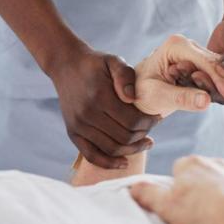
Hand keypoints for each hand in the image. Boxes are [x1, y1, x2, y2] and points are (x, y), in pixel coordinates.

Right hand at [50, 44, 160, 168]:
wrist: (66, 66)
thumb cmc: (95, 64)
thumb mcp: (113, 61)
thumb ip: (126, 76)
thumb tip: (132, 99)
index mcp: (100, 96)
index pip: (132, 120)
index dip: (149, 122)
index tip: (158, 117)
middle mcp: (87, 114)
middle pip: (124, 137)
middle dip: (143, 135)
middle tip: (151, 128)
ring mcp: (78, 126)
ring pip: (112, 148)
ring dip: (132, 149)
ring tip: (145, 143)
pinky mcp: (72, 133)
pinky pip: (92, 155)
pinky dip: (109, 163)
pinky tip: (125, 162)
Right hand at [131, 156, 223, 223]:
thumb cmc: (201, 212)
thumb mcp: (165, 206)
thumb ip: (147, 194)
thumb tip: (133, 186)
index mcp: (190, 163)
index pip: (178, 168)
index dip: (177, 186)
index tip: (179, 202)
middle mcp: (214, 161)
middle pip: (201, 172)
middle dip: (199, 186)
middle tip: (197, 209)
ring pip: (223, 178)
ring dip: (219, 191)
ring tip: (217, 213)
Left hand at [134, 34, 223, 115]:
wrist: (135, 91)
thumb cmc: (140, 93)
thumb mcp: (158, 97)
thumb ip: (181, 98)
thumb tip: (207, 102)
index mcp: (176, 46)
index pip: (205, 62)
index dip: (221, 81)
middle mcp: (186, 44)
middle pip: (216, 63)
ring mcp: (192, 51)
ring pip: (220, 67)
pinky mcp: (197, 60)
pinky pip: (217, 71)